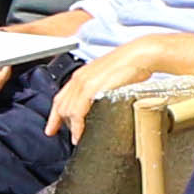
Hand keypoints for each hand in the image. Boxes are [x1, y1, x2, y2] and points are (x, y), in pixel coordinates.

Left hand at [48, 29, 193, 138]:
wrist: (141, 55)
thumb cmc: (132, 65)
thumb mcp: (110, 77)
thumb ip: (100, 88)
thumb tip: (101, 101)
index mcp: (82, 74)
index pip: (61, 98)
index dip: (54, 115)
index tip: (52, 126)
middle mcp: (79, 78)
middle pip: (61, 106)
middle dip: (60, 123)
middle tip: (69, 136)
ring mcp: (84, 83)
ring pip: (66, 110)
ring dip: (69, 127)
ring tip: (76, 138)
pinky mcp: (91, 88)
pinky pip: (77, 112)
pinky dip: (76, 126)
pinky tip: (79, 134)